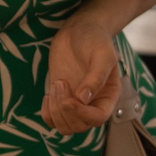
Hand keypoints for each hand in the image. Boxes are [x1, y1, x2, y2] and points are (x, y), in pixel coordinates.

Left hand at [42, 16, 122, 133]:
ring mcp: (76, 103)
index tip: (69, 100)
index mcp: (109, 96)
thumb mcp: (102, 54)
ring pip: (65, 126)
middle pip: (80, 125)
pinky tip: (48, 95)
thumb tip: (84, 99)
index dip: (83, 114)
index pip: (99, 118)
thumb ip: (96, 76)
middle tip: (61, 82)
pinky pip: (52, 120)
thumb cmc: (95, 39)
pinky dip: (47, 113)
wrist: (79, 29)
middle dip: (66, 109)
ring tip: (57, 84)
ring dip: (56, 111)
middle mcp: (93, 103)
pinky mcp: (60, 99)